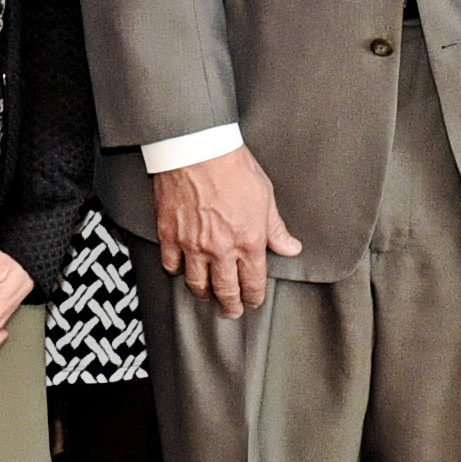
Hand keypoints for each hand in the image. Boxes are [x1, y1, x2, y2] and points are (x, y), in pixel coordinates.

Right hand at [154, 151, 299, 319]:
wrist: (197, 149)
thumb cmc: (233, 167)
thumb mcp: (265, 197)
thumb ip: (276, 229)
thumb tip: (291, 247)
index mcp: (248, 241)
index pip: (253, 282)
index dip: (254, 297)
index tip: (253, 302)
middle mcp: (221, 249)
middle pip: (225, 291)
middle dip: (230, 306)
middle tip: (231, 312)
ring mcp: (192, 245)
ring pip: (197, 284)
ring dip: (204, 294)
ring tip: (207, 298)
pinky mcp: (169, 235)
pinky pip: (171, 264)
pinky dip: (176, 270)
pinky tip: (181, 270)